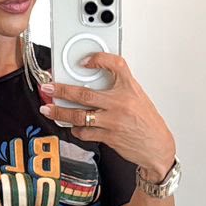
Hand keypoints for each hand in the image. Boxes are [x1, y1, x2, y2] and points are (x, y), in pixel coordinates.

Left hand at [39, 53, 174, 180]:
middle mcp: (120, 103)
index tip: (85, 60)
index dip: (99, 59)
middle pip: (84, 94)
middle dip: (61, 91)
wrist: (157, 147)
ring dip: (60, 113)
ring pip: (79, 116)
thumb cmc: (147, 122)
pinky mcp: (109, 137)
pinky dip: (75, 130)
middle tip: (48, 88)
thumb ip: (119, 88)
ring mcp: (113, 121)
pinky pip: (85, 133)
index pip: (116, 65)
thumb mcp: (139, 97)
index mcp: (130, 89)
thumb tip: (95, 82)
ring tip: (48, 110)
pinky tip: (71, 126)